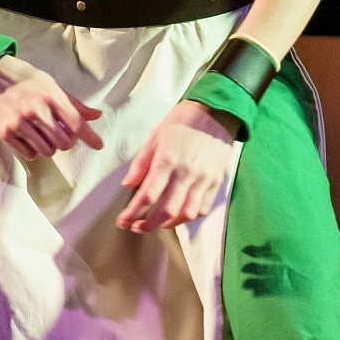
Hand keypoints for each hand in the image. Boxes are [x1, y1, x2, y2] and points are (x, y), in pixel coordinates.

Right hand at [0, 56, 102, 159]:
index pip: (76, 123)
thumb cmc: (22, 78)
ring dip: (49, 147)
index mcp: (50, 95)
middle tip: (60, 134)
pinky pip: (29, 154)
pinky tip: (30, 138)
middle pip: (64, 142)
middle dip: (66, 141)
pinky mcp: (5, 132)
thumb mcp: (49, 83)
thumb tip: (95, 115)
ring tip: (43, 135)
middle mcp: (36, 110)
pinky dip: (33, 150)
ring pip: (47, 151)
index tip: (98, 145)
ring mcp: (19, 122)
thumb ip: (72, 103)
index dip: (90, 137)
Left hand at [119, 101, 237, 232]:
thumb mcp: (155, 135)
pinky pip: (203, 208)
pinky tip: (178, 216)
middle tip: (136, 227)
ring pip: (186, 214)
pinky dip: (189, 217)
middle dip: (148, 224)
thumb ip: (141, 162)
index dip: (133, 212)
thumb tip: (128, 185)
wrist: (217, 112)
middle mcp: (186, 172)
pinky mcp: (216, 181)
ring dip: (169, 224)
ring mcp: (203, 178)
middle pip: (166, 210)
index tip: (122, 221)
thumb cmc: (183, 121)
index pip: (148, 194)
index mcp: (167, 159)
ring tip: (157, 224)